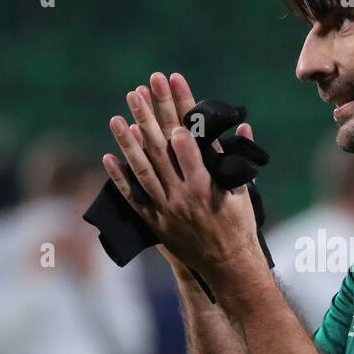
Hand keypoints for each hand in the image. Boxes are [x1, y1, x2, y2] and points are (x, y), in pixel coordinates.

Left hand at [103, 72, 266, 289]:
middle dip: (149, 115)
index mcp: (205, 184)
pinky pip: (132, 197)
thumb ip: (237, 160)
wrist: (227, 267)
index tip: (170, 85)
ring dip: (127, 141)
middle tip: (138, 90)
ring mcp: (165, 209)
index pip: (187, 139)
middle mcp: (182, 195)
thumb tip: (243, 128)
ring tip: (117, 116)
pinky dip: (119, 177)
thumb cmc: (239, 227)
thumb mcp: (244, 192)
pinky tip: (108, 156)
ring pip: (142, 168)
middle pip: (160, 147)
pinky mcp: (155, 222)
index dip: (179, 109)